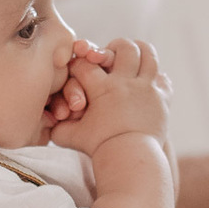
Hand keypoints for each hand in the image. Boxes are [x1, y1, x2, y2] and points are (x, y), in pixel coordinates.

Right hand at [50, 38, 170, 158]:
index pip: (87, 63)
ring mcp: (147, 89)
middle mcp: (126, 83)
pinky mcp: (162, 99)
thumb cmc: (98, 149)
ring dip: (140, 52)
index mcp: (102, 89)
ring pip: (148, 54)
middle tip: (111, 52)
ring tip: (134, 55)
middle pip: (125, 47)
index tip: (79, 66)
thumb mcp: (70, 136)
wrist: (130, 161)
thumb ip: (57, 125)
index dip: (80, 61)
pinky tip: (148, 81)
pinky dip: (155, 77)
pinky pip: (162, 78)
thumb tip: (46, 117)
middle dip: (116, 47)